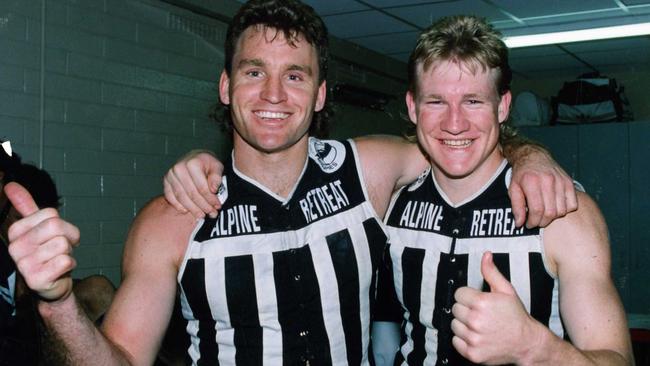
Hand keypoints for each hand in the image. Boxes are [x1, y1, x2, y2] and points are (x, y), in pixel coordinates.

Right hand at [5, 182, 79, 301]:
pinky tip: (60, 270)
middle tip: (62, 248)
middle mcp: (15, 247)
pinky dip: (70, 265)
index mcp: (15, 231)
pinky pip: (65, 261)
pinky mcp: (35, 279)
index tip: (57, 236)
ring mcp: (23, 265)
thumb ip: (26, 206)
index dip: (63, 225)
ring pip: (63, 244)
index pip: (51, 214)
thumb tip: (11, 184)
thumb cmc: (48, 253)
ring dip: (68, 253)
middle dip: (68, 238)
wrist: (52, 284)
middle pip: (56, 227)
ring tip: (58, 260)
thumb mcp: (38, 227)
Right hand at [163, 150, 223, 218]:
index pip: (202, 188)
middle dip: (203, 206)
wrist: (195, 158)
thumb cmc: (207, 163)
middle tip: (212, 213)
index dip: (210, 200)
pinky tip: (187, 211)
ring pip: (182, 198)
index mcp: (192, 163)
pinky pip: (170, 197)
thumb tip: (213, 189)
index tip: (217, 206)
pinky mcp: (165, 181)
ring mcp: (170, 175)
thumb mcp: (217, 166)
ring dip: (192, 209)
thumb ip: (217, 177)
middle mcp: (179, 168)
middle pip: (192, 194)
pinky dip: (178, 206)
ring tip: (202, 215)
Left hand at [451, 252, 539, 364]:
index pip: (459, 294)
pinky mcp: (472, 353)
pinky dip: (463, 340)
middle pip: (455, 309)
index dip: (468, 296)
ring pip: (454, 325)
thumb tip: (485, 256)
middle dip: (465, 309)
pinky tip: (476, 336)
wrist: (526, 343)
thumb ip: (491, 273)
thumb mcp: (506, 291)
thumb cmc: (516, 317)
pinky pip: (455, 341)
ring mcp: (474, 338)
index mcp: (482, 303)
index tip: (476, 301)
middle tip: (479, 313)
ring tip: (479, 325)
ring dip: (463, 325)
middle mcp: (476, 321)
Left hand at [509, 148, 577, 227]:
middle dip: (542, 222)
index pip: (537, 210)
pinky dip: (565, 210)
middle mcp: (548, 181)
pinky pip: (572, 204)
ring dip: (553, 218)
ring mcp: (561, 181)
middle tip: (536, 222)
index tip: (528, 224)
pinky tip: (555, 208)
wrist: (533, 156)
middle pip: (550, 212)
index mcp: (532, 182)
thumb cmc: (522, 174)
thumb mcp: (513, 189)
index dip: (532, 221)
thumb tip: (519, 224)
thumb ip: (516, 207)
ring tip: (544, 215)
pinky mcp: (569, 182)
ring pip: (562, 210)